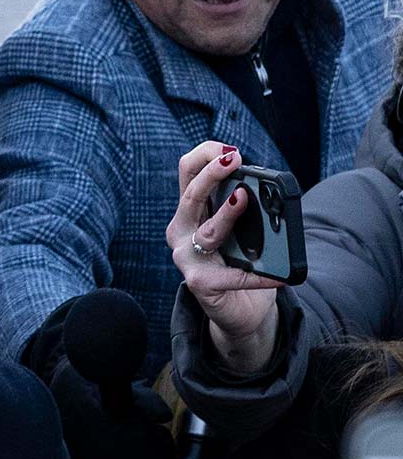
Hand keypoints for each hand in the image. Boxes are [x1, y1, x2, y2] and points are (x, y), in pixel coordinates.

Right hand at [165, 142, 284, 371]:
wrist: (240, 309)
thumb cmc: (240, 262)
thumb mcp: (241, 226)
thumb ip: (243, 205)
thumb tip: (266, 190)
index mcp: (190, 211)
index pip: (186, 172)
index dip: (204, 155)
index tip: (230, 150)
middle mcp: (181, 231)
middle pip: (190, 195)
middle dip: (212, 174)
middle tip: (234, 160)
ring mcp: (186, 258)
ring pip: (206, 231)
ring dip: (225, 214)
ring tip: (243, 199)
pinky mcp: (201, 284)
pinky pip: (232, 276)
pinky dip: (258, 275)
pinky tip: (278, 276)